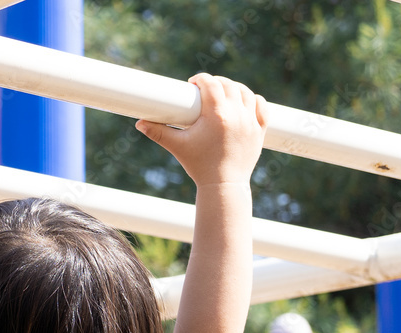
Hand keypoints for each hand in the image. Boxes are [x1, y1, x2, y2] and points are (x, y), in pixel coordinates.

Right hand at [136, 73, 267, 185]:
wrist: (223, 186)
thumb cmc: (199, 166)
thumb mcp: (177, 147)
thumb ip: (158, 133)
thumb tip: (139, 123)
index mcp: (217, 114)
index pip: (211, 83)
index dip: (201, 79)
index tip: (193, 84)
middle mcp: (237, 114)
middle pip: (228, 84)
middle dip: (216, 82)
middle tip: (205, 90)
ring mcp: (250, 122)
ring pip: (246, 93)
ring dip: (234, 88)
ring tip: (223, 93)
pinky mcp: (259, 131)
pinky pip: (261, 107)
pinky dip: (253, 100)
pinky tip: (244, 102)